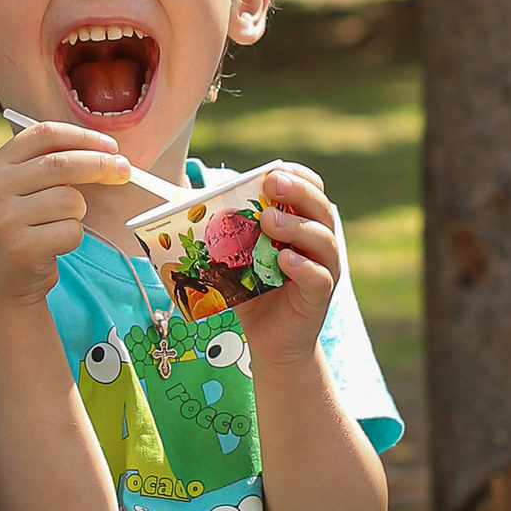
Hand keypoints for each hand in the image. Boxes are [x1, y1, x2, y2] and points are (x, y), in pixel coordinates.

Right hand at [0, 120, 125, 307]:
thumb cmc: (20, 228)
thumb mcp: (18, 190)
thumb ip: (48, 166)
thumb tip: (109, 154)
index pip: (45, 134)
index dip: (83, 136)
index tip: (111, 146)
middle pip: (63, 163)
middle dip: (101, 165)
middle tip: (123, 171)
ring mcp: (5, 219)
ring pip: (71, 201)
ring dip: (77, 213)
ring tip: (58, 225)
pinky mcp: (22, 248)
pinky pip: (71, 231)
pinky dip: (73, 238)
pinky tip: (53, 245)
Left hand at [236, 162, 341, 363]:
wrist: (270, 342)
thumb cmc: (253, 294)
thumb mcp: (236, 258)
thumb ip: (224, 234)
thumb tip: (186, 207)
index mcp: (303, 226)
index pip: (311, 191)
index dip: (298, 177)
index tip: (275, 169)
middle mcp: (319, 244)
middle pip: (321, 208)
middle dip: (298, 191)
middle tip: (272, 184)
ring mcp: (324, 270)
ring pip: (323, 239)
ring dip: (296, 225)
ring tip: (268, 220)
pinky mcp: (319, 297)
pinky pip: (319, 276)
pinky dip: (302, 265)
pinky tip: (283, 258)